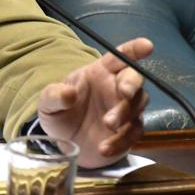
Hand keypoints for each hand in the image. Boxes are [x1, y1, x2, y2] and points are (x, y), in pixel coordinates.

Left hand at [36, 37, 152, 168]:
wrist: (63, 142)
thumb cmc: (59, 113)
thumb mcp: (47, 104)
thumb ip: (54, 95)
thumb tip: (68, 93)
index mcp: (99, 72)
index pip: (119, 57)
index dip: (134, 50)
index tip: (147, 45)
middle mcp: (115, 88)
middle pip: (134, 80)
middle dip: (132, 84)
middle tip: (124, 93)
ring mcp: (124, 110)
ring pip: (138, 105)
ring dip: (126, 114)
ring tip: (107, 125)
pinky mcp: (128, 132)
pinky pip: (133, 134)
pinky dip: (121, 141)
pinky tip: (105, 148)